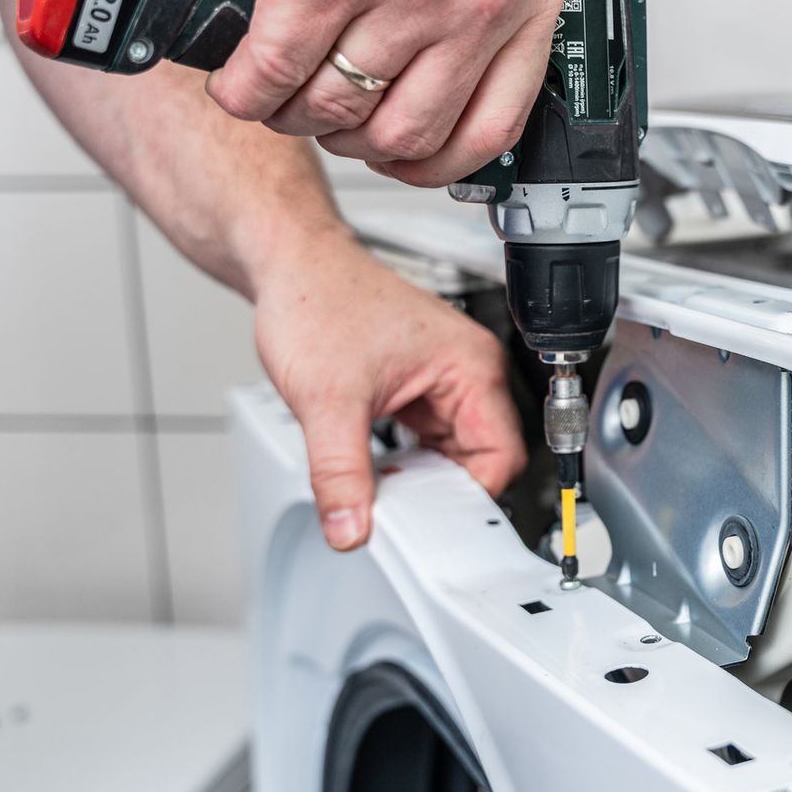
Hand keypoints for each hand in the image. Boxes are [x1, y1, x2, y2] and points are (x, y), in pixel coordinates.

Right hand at [198, 0, 561, 186]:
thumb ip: (478, 5)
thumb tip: (454, 96)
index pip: (492, 130)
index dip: (432, 163)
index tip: (396, 158)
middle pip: (406, 134)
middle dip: (347, 138)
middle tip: (317, 110)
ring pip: (335, 111)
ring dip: (288, 112)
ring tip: (271, 82)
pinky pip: (275, 74)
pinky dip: (242, 90)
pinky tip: (235, 75)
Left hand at [254, 234, 525, 549]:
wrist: (289, 264)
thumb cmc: (318, 297)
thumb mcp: (327, 399)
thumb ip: (340, 474)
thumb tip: (351, 528)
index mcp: (471, 364)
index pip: (502, 455)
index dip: (468, 495)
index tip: (430, 520)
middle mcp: (467, 370)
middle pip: (481, 460)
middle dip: (440, 491)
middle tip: (398, 508)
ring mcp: (443, 379)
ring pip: (451, 454)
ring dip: (420, 477)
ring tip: (380, 484)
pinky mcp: (418, 387)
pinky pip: (427, 441)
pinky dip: (404, 462)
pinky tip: (374, 467)